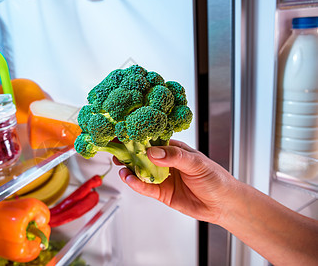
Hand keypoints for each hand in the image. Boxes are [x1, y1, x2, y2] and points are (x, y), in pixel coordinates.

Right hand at [116, 140, 237, 223]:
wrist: (224, 205)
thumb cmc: (215, 178)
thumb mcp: (196, 163)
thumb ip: (174, 157)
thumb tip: (153, 152)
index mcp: (174, 149)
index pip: (152, 140)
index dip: (138, 138)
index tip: (124, 134)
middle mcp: (165, 162)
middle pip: (142, 156)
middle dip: (128, 153)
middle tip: (114, 150)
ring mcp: (162, 178)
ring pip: (141, 172)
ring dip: (129, 169)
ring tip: (120, 166)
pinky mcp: (161, 193)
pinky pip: (145, 188)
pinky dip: (135, 184)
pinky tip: (129, 179)